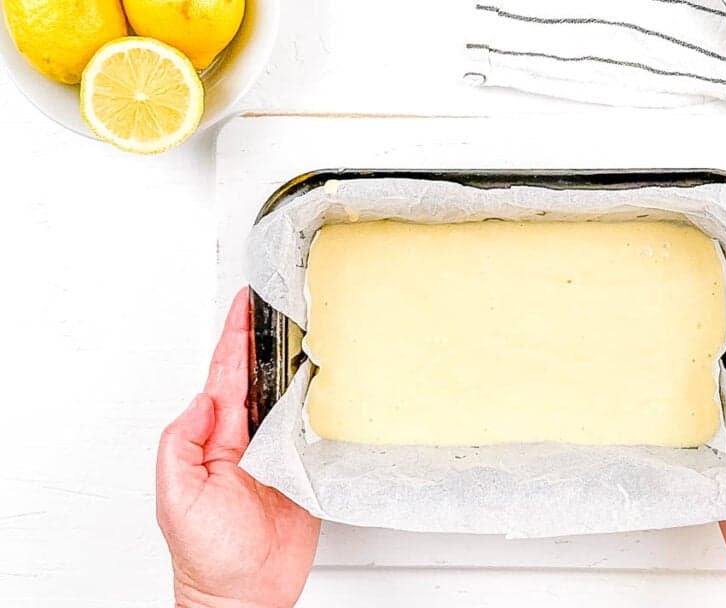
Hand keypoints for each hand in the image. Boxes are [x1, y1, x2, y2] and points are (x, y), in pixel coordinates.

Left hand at [157, 289, 320, 607]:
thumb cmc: (207, 557)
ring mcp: (276, 454)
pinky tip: (333, 384)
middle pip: (259, 377)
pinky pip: (316, 430)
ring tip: (310, 328)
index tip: (244, 303)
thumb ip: (183, 444)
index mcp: (214, 438)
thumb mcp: (177, 498)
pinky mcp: (304, 472)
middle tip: (281, 300)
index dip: (233, 337)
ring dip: (295, 364)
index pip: (224, 375)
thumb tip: (205, 399)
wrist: (244, 595)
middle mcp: (246, 440)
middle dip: (266, 337)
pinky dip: (324, 404)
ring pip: (289, 398)